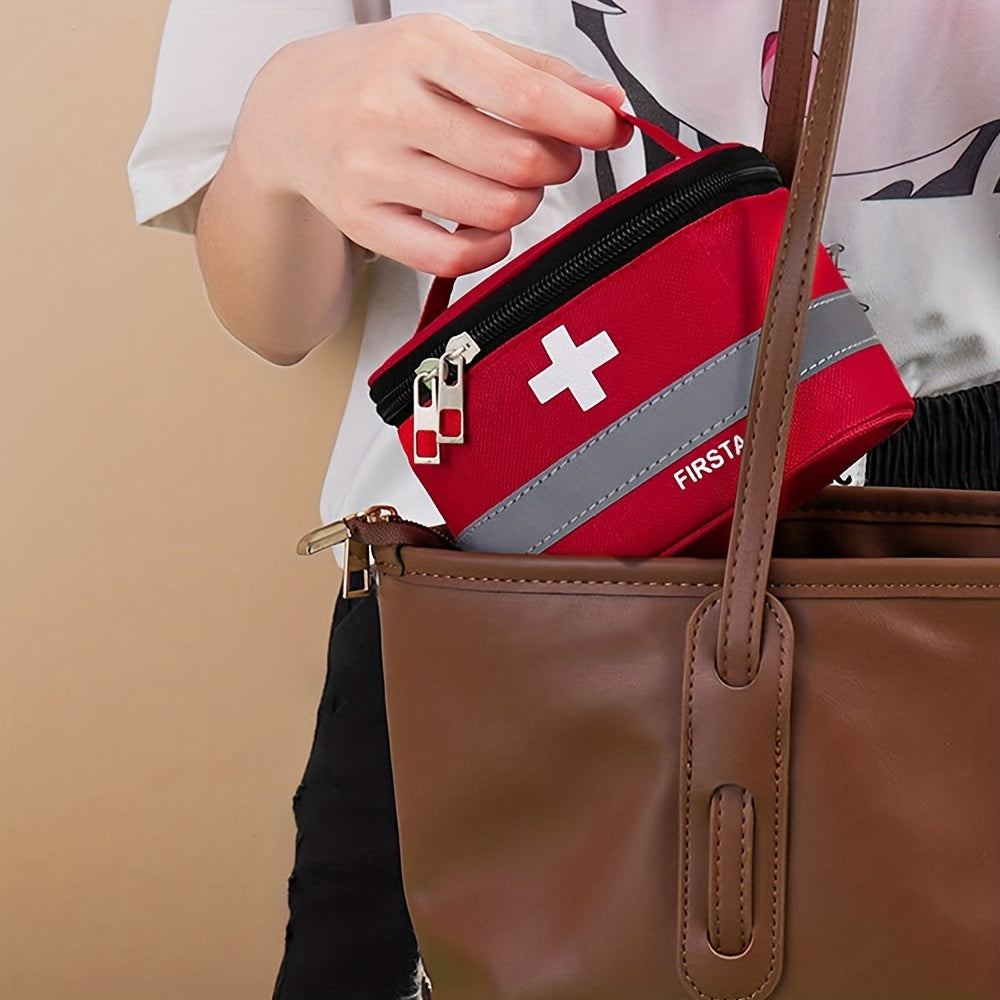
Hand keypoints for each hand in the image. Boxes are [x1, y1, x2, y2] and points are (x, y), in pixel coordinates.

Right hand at [230, 13, 631, 276]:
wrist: (290, 113)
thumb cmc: (380, 77)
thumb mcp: (453, 49)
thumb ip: (535, 73)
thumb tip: (609, 105)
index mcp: (423, 50)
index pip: (526, 97)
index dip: (584, 122)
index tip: (610, 130)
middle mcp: (391, 109)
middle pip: (517, 161)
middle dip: (557, 164)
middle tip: (554, 156)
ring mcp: (372, 171)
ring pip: (492, 210)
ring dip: (525, 204)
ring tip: (513, 185)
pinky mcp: (364, 222)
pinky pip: (450, 257)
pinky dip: (489, 247)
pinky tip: (487, 225)